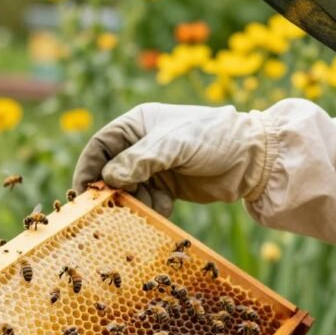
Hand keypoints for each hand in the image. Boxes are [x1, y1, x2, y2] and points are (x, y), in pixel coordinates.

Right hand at [72, 103, 266, 215]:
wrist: (252, 159)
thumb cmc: (212, 139)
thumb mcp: (174, 145)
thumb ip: (140, 160)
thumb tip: (109, 179)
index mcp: (137, 124)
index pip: (101, 146)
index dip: (89, 168)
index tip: (83, 192)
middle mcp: (142, 144)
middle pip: (111, 171)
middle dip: (110, 191)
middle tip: (108, 210)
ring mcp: (155, 166)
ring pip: (128, 190)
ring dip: (132, 203)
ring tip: (146, 208)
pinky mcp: (168, 186)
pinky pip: (147, 201)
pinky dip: (150, 209)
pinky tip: (165, 208)